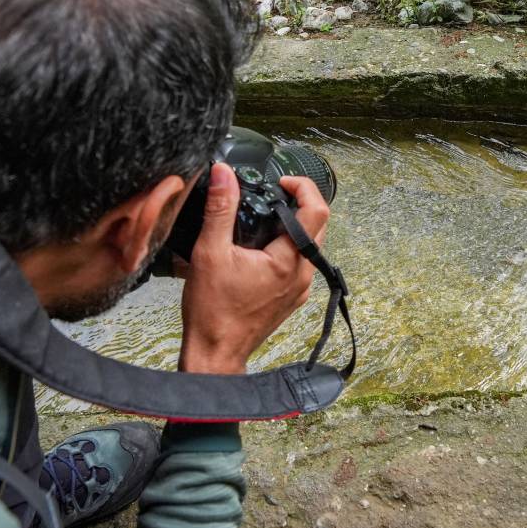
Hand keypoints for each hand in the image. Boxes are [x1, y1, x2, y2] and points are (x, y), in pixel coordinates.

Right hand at [179, 163, 329, 373]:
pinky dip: (286, 247)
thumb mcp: (209, 252)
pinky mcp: (291, 297)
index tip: (282, 181)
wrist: (215, 353)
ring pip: (308, 244)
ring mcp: (299, 289)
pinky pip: (299, 263)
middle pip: (317, 225)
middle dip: (298, 203)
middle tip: (272, 194)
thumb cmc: (213, 312)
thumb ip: (220, 208)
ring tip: (264, 217)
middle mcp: (301, 275)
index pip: (316, 210)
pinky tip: (260, 247)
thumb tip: (224, 174)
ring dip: (292, 225)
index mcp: (288, 262)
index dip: (303, 186)